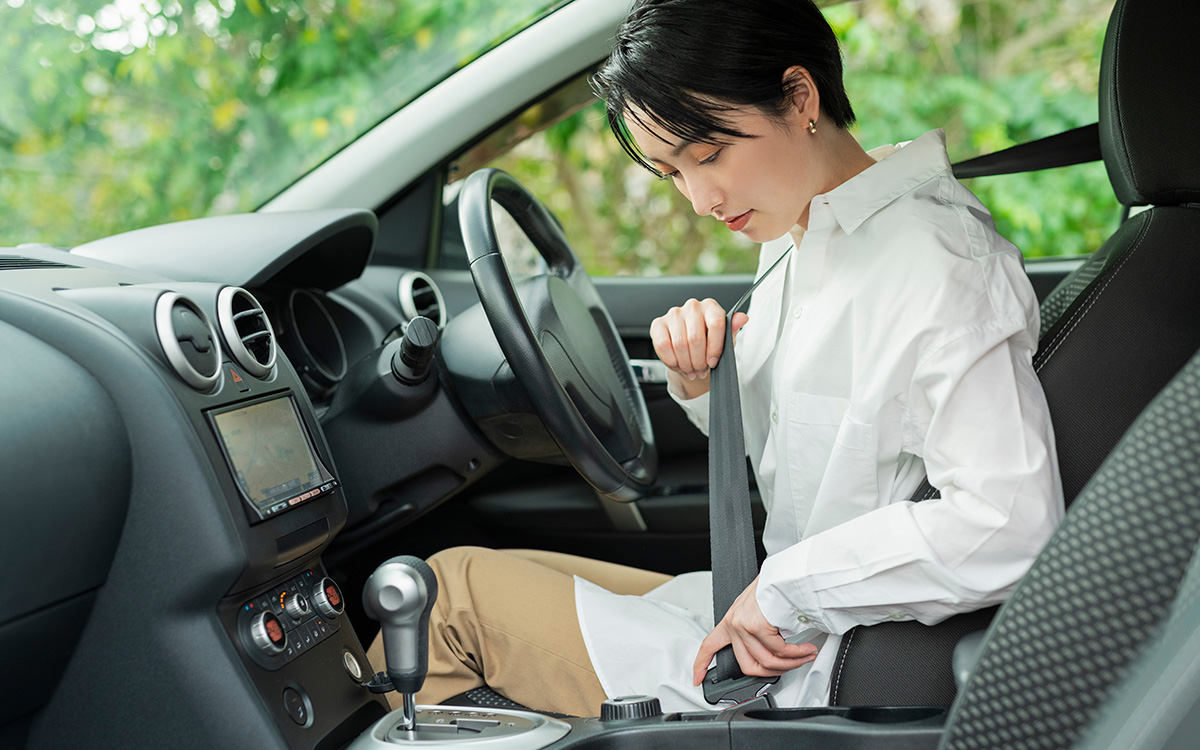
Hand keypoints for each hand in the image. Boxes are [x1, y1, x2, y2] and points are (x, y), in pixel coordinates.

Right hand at [650, 298, 748, 391]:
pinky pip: (662, 346)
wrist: (691, 347)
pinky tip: (678, 365)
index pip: (716, 325)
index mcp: (711, 307)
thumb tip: (742, 318)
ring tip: (691, 370)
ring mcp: (674, 314)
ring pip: (679, 344)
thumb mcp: (724, 340)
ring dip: (685, 363)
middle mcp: (692, 306)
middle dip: (698, 361)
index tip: (713, 363)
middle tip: (701, 371)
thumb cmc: (709, 341)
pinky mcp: (658, 324)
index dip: (715, 348)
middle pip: (695, 338)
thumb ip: (732, 330)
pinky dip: (671, 361)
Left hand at [692, 577, 817, 685]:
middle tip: (789, 667)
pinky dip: (796, 654)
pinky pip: (779, 651)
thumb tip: (773, 653)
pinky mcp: (757, 626)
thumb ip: (756, 630)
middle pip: (747, 666)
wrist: (784, 572)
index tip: (697, 678)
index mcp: (730, 621)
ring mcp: (743, 626)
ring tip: (805, 656)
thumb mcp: (756, 608)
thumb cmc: (774, 586)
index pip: (708, 645)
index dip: (701, 664)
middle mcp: (734, 624)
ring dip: (791, 663)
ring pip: (767, 661)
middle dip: (774, 672)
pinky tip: (805, 649)